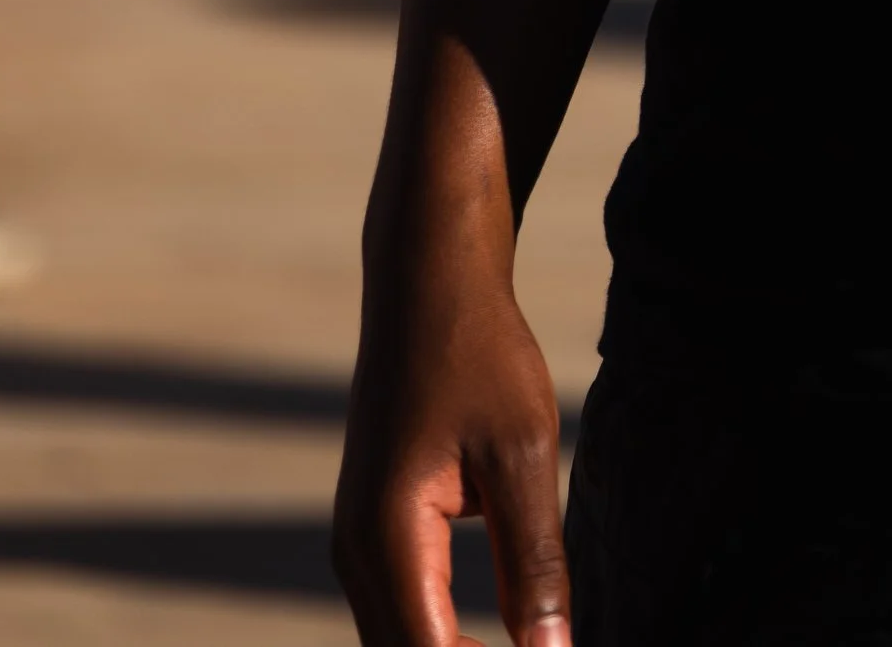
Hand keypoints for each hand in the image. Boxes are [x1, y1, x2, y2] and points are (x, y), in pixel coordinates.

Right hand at [334, 245, 571, 646]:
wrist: (426, 279)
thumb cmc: (479, 352)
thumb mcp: (522, 451)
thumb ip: (535, 560)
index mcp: (388, 539)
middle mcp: (357, 554)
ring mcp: (356, 544)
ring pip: (398, 644)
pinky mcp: (371, 531)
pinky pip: (399, 614)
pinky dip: (441, 640)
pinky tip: (495, 639)